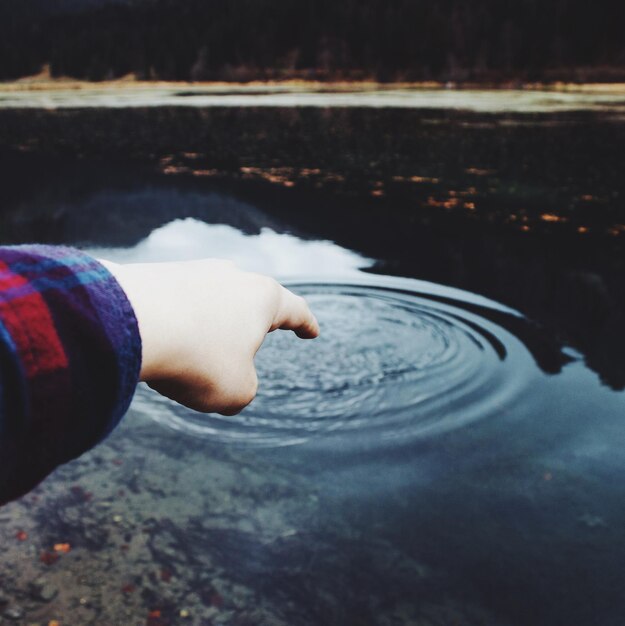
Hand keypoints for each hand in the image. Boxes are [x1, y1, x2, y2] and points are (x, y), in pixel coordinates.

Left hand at [100, 259, 318, 414]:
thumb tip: (226, 378)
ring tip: (185, 362)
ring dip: (202, 334)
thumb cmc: (196, 359)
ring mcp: (190, 273)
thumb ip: (242, 388)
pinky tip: (156, 348)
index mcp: (261, 297)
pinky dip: (171, 330)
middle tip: (248, 343)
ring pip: (206, 306)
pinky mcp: (154, 277)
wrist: (128, 326)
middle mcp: (229, 277)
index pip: (294, 310)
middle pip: (248, 302)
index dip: (306, 324)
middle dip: (248, 326)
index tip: (312, 331)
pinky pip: (171, 308)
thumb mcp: (235, 391)